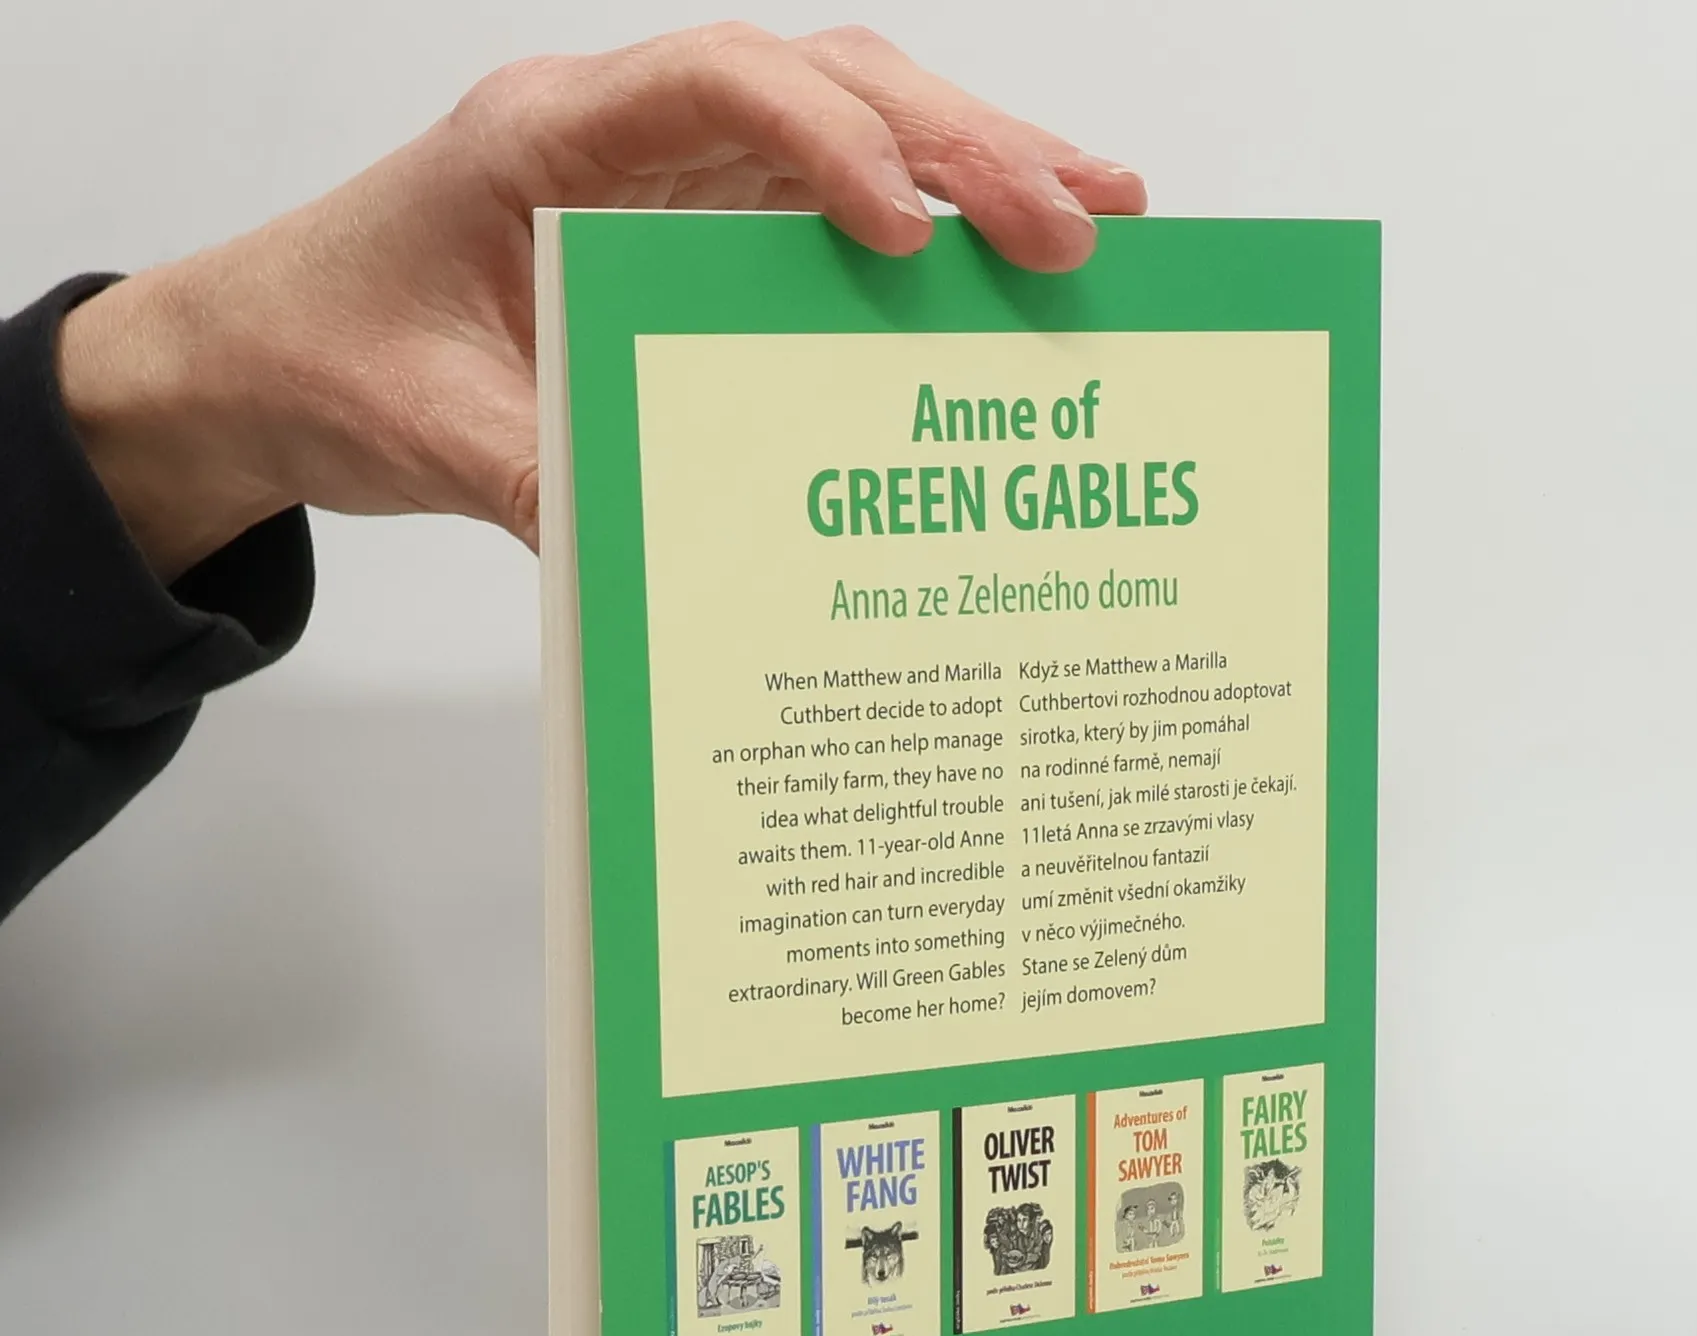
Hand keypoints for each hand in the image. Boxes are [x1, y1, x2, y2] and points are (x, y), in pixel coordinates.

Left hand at [54, 22, 1146, 580]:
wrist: (268, 359)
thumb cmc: (327, 356)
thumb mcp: (429, 435)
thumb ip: (551, 480)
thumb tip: (684, 559)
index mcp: (544, 138)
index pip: (715, 88)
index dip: (829, 142)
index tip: (909, 229)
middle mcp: (624, 135)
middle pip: (824, 88)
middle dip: (962, 145)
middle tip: (1082, 218)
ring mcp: (668, 179)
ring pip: (850, 130)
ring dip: (977, 165)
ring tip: (1099, 214)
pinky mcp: (692, 236)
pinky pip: (826, 211)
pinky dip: (926, 228)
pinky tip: (1003, 264)